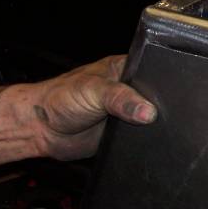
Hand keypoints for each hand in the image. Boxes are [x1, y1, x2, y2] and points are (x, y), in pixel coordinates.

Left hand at [29, 55, 155, 160]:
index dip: (161, 82)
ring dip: (147, 125)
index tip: (165, 95)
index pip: (153, 71)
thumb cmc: (60, 98)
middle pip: (155, 97)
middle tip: (148, 114)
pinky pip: (141, 137)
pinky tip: (134, 138)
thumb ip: (121, 98)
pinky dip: (140, 140)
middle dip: (155, 107)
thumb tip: (148, 111)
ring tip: (136, 126)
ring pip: (150, 119)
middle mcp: (128, 89)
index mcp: (124, 68)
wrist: (42, 129)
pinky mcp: (125, 132)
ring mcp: (128, 111)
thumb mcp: (93, 90)